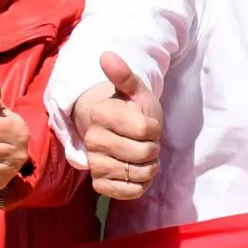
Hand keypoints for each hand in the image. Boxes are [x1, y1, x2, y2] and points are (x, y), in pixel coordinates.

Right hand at [71, 52, 163, 200]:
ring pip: (138, 174)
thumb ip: (124, 76)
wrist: (115, 132)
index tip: (147, 124)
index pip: (145, 130)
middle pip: (144, 154)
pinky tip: (136, 174)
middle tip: (145, 143)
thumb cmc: (130, 110)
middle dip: (153, 149)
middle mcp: (92, 139)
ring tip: (141, 158)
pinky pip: (128, 192)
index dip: (154, 128)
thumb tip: (106, 55)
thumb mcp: (135, 91)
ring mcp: (94, 163)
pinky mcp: (99, 184)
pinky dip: (139, 186)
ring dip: (149, 168)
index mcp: (101, 114)